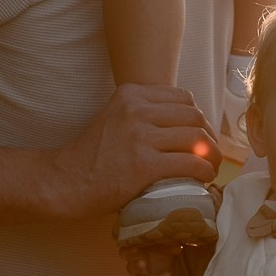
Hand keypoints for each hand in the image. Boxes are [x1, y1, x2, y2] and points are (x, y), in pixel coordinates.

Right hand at [44, 84, 219, 219]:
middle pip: (194, 117)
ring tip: (209, 168)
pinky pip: (191, 164)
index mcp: (131, 94)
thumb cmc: (93, 155)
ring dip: (211, 156)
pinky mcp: (144, 165)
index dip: (198, 119)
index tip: (199, 136)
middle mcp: (136, 110)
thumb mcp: (115, 117)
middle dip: (209, 137)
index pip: (184, 98)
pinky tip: (202, 180)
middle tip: (209, 155)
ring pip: (197, 139)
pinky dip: (204, 172)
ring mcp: (140, 136)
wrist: (64, 181)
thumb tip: (186, 122)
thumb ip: (143, 113)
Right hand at [118, 241, 190, 275]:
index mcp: (137, 257)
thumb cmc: (163, 261)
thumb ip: (170, 248)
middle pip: (131, 268)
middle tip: (143, 263)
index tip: (136, 248)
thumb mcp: (166, 252)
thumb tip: (179, 248)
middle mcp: (136, 271)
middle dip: (136, 266)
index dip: (128, 251)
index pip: (125, 253)